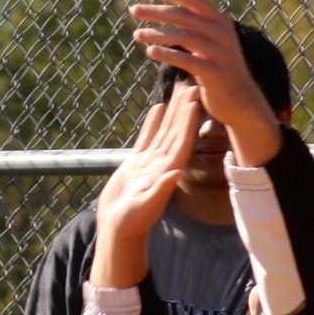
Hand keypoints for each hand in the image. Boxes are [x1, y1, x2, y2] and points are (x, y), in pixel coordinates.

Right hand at [90, 82, 200, 288]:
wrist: (117, 230)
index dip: (189, 120)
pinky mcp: (137, 164)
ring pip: (164, 131)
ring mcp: (150, 163)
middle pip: (176, 131)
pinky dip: (153, 123)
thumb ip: (159, 190)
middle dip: (185, 108)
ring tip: (180, 89)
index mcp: (166, 172)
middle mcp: (162, 164)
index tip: (197, 99)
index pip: (181, 141)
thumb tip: (174, 173)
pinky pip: (147, 138)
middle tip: (193, 84)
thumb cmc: (130, 223)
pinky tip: (157, 107)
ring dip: (173, 111)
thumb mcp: (144, 207)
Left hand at [130, 0, 283, 166]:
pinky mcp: (214, 73)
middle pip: (185, 16)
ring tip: (136, 35)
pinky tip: (150, 52)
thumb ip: (206, 14)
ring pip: (183, 36)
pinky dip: (167, 54)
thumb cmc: (223, 65)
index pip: (195, 0)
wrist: (241, 100)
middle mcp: (222, 33)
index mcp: (221, 21)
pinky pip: (186, 60)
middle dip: (157, 11)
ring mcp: (219, 53)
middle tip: (133, 10)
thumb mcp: (218, 36)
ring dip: (156, 33)